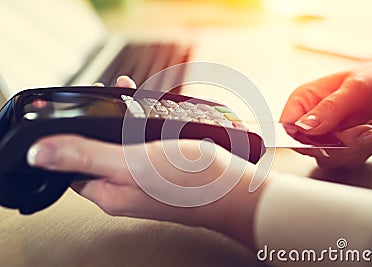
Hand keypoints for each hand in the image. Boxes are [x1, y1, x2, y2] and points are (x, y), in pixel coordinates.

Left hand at [26, 76, 263, 248]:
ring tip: (126, 91)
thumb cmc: (188, 182)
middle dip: (97, 120)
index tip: (75, 109)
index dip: (67, 137)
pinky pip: (143, 144)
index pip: (70, 166)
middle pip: (97, 150)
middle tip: (103, 94)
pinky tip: (151, 109)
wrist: (233, 190)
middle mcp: (123, 188)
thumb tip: (39, 154)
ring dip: (120, 117)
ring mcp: (144, 178)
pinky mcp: (162, 170)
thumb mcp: (131, 164)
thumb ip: (85, 156)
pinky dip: (142, 123)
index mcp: (108, 192)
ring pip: (121, 144)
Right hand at [280, 60, 371, 168]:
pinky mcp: (345, 147)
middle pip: (308, 147)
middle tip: (362, 129)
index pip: (287, 127)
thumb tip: (303, 126)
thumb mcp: (355, 87)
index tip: (322, 140)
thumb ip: (328, 108)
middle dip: (339, 142)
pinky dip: (367, 147)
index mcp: (305, 101)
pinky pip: (348, 159)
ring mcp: (328, 136)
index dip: (300, 138)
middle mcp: (313, 120)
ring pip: (329, 156)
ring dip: (357, 144)